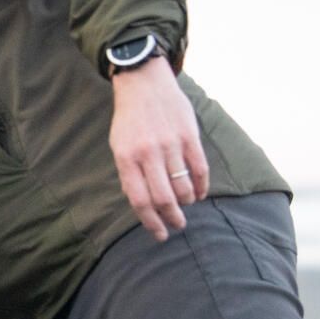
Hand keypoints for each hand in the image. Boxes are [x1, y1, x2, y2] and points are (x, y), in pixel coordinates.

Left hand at [110, 61, 209, 241]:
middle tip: (177, 226)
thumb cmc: (129, 120)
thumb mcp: (118, 146)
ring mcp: (170, 144)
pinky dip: (201, 186)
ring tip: (185, 207)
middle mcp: (148, 153)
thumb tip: (140, 202)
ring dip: (186, 202)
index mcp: (127, 158)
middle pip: (163, 198)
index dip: (150, 222)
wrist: (144, 84)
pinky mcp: (190, 136)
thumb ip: (129, 173)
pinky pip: (199, 168)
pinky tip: (199, 194)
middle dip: (172, 218)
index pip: (140, 200)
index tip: (159, 234)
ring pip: (183, 186)